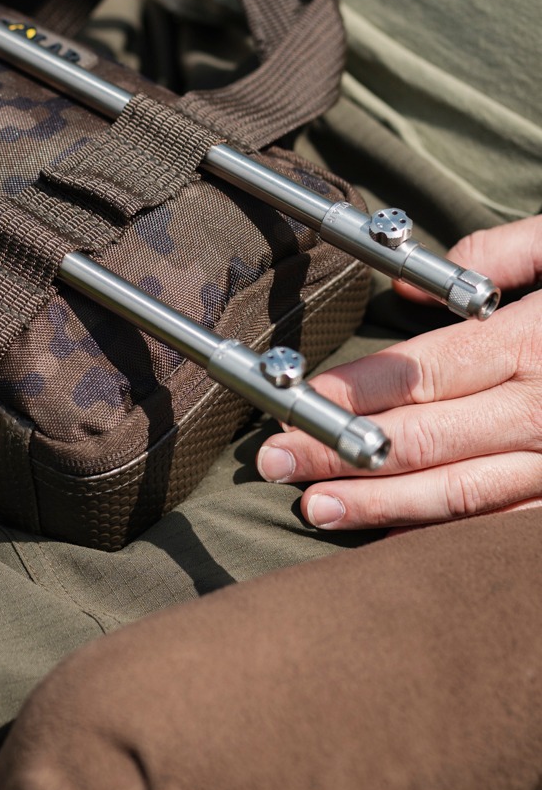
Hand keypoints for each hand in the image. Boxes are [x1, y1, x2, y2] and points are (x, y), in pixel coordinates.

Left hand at [257, 216, 541, 528]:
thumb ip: (504, 255)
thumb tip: (416, 287)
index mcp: (541, 342)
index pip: (428, 371)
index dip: (356, 391)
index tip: (294, 401)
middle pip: (431, 438)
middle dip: (345, 453)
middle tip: (275, 463)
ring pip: (469, 495)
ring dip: (388, 506)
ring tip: (318, 510)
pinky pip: (515, 525)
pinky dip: (457, 534)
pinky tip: (403, 535)